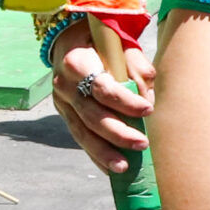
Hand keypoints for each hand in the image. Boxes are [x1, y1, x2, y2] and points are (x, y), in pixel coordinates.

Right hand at [51, 38, 154, 175]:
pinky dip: (96, 154)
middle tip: (142, 143)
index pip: (101, 87)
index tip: (147, 109)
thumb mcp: (119, 41)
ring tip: (124, 167)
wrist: (69, 40)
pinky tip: (111, 169)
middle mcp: (64, 85)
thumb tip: (147, 92)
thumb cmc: (102, 40)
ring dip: (104, 152)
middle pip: (91, 115)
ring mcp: (61, 102)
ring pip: (82, 132)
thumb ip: (135, 64)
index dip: (125, 101)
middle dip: (117, 132)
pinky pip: (80, 137)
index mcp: (76, 62)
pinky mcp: (65, 114)